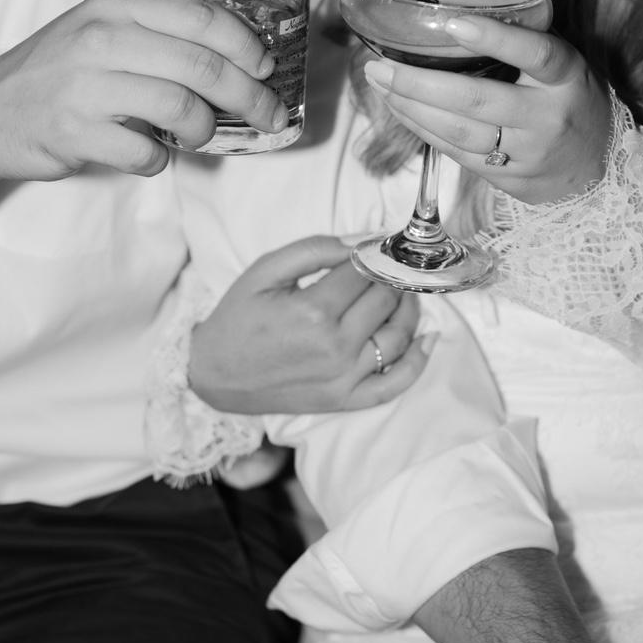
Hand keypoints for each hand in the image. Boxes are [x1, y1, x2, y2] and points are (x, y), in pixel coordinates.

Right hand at [0, 0, 287, 181]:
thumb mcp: (101, 30)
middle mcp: (100, 38)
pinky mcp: (74, 132)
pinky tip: (151, 154)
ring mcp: (85, 86)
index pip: (200, 17)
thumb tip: (239, 57)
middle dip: (249, 96)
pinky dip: (159, 160)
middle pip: (202, 67)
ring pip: (181, 107)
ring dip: (204, 130)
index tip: (267, 68)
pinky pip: (145, 152)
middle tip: (268, 115)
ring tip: (199, 136)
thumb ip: (159, 33)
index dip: (245, 45)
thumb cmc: (56, 73)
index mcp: (115, 6)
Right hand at [189, 235, 430, 414]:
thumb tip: (360, 242)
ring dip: (409, 308)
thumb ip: (314, 249)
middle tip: (389, 266)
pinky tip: (427, 340)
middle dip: (391, 277)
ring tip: (403, 293)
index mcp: (313, 310)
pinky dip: (417, 362)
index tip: (380, 244)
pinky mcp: (345, 400)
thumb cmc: (238, 318)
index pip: (365, 271)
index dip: (376, 253)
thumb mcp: (265, 270)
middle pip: (385, 300)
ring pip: (398, 335)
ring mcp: (343, 377)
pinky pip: (394, 384)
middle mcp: (334, 346)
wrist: (214, 374)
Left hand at [363, 15, 612, 206]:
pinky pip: (453, 151)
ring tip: (379, 81)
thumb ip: (521, 19)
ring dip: (410, 104)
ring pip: (458, 129)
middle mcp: (547, 116)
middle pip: (477, 99)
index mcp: (567, 77)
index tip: (452, 22)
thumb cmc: (568, 98)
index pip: (536, 53)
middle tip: (379, 63)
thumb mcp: (561, 60)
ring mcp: (525, 151)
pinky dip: (419, 127)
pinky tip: (397, 106)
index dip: (496, 38)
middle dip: (420, 82)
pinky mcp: (505, 176)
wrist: (597, 170)